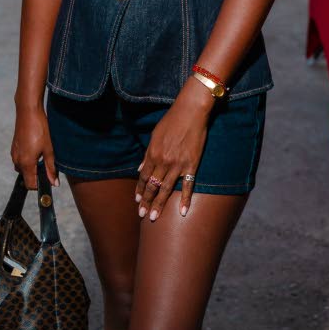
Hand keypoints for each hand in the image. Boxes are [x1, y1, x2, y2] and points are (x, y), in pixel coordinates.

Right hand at [11, 105, 58, 190]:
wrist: (28, 112)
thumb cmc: (40, 129)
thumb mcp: (49, 149)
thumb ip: (51, 168)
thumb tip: (54, 183)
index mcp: (25, 163)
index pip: (30, 185)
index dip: (40, 185)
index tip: (49, 180)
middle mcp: (17, 161)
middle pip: (27, 177)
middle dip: (37, 175)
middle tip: (48, 164)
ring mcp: (14, 154)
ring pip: (24, 168)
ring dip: (33, 167)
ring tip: (43, 154)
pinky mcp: (14, 148)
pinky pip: (21, 160)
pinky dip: (28, 159)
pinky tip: (36, 148)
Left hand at [135, 75, 214, 219]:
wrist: (191, 112)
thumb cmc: (171, 121)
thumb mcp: (154, 136)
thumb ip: (147, 154)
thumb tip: (140, 169)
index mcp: (153, 154)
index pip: (143, 177)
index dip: (140, 190)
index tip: (137, 201)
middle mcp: (163, 162)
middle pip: (152, 186)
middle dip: (147, 202)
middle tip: (143, 215)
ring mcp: (178, 165)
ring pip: (166, 189)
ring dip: (159, 204)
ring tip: (154, 217)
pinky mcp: (191, 165)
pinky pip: (188, 186)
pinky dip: (185, 200)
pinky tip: (182, 212)